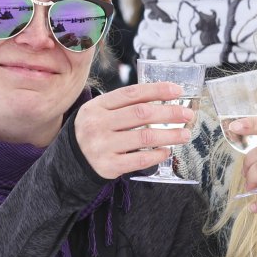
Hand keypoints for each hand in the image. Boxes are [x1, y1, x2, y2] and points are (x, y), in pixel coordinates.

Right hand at [73, 80, 193, 180]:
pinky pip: (139, 159)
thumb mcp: (100, 112)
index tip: (177, 91)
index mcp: (98, 106)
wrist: (70, 161)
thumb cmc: (94, 132)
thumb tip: (163, 99)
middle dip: (169, 112)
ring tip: (185, 134)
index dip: (157, 90)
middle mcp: (98, 124)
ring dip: (170, 134)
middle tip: (187, 115)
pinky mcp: (108, 166)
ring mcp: (102, 146)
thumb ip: (124, 105)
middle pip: (141, 114)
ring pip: (144, 137)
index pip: (132, 93)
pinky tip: (167, 151)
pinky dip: (157, 155)